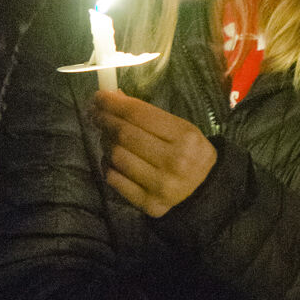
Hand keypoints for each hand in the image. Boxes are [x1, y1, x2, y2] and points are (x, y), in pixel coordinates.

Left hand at [93, 90, 216, 217]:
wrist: (203, 189)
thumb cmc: (187, 152)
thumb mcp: (179, 128)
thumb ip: (147, 113)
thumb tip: (113, 97)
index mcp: (186, 137)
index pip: (140, 114)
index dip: (114, 103)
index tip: (99, 96)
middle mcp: (176, 162)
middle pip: (126, 134)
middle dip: (105, 119)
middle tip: (95, 113)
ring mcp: (162, 185)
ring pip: (117, 155)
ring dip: (105, 142)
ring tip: (106, 136)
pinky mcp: (149, 203)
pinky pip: (114, 179)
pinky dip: (106, 165)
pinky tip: (110, 159)